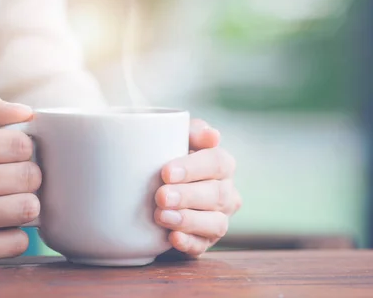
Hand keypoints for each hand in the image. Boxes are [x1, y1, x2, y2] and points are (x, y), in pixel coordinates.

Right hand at [0, 92, 41, 262]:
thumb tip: (27, 114)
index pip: (21, 144)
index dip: (23, 148)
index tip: (11, 153)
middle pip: (29, 176)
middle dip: (27, 176)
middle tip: (12, 178)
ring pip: (28, 209)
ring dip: (24, 205)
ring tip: (6, 200)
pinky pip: (18, 242)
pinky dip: (14, 235)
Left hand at [154, 119, 240, 256]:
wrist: (148, 188)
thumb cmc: (168, 155)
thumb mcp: (176, 137)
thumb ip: (193, 130)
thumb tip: (212, 136)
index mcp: (222, 164)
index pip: (218, 162)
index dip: (193, 168)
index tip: (166, 172)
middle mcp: (227, 193)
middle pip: (216, 194)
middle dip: (188, 196)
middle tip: (161, 196)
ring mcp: (218, 219)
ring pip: (216, 223)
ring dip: (188, 220)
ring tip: (161, 216)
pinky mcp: (204, 241)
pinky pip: (203, 246)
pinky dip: (188, 242)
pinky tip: (172, 237)